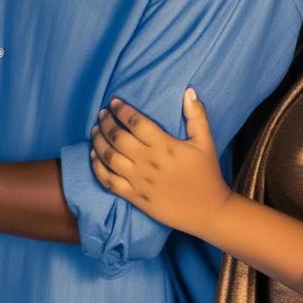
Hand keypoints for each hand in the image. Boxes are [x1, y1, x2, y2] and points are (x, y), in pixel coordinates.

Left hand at [89, 89, 232, 238]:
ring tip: (95, 130)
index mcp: (165, 146)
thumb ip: (196, 115)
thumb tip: (188, 91)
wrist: (209, 211)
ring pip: (108, 157)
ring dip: (98, 141)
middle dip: (106, 122)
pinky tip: (93, 156)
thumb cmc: (207, 174)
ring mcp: (139, 180)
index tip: (114, 102)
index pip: (135, 122)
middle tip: (102, 114)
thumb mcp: (206, 142)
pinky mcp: (134, 197)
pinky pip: (108, 181)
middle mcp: (148, 162)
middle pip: (117, 137)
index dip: (121, 109)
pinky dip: (97, 167)